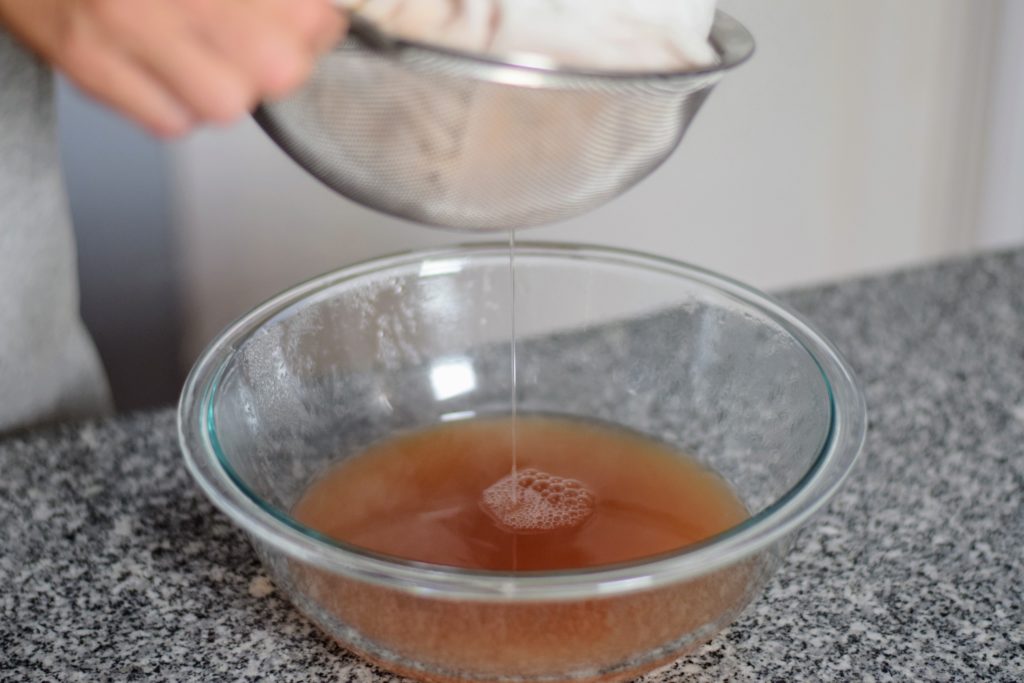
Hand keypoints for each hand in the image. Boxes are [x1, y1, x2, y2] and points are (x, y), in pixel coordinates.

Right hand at [0, 0, 345, 136]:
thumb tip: (316, 18)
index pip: (301, 15)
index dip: (318, 24)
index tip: (315, 21)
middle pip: (277, 66)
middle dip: (283, 63)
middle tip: (267, 46)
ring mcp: (117, 30)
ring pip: (226, 104)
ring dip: (231, 91)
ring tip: (211, 61)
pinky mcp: (87, 67)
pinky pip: (171, 123)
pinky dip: (181, 110)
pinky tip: (168, 76)